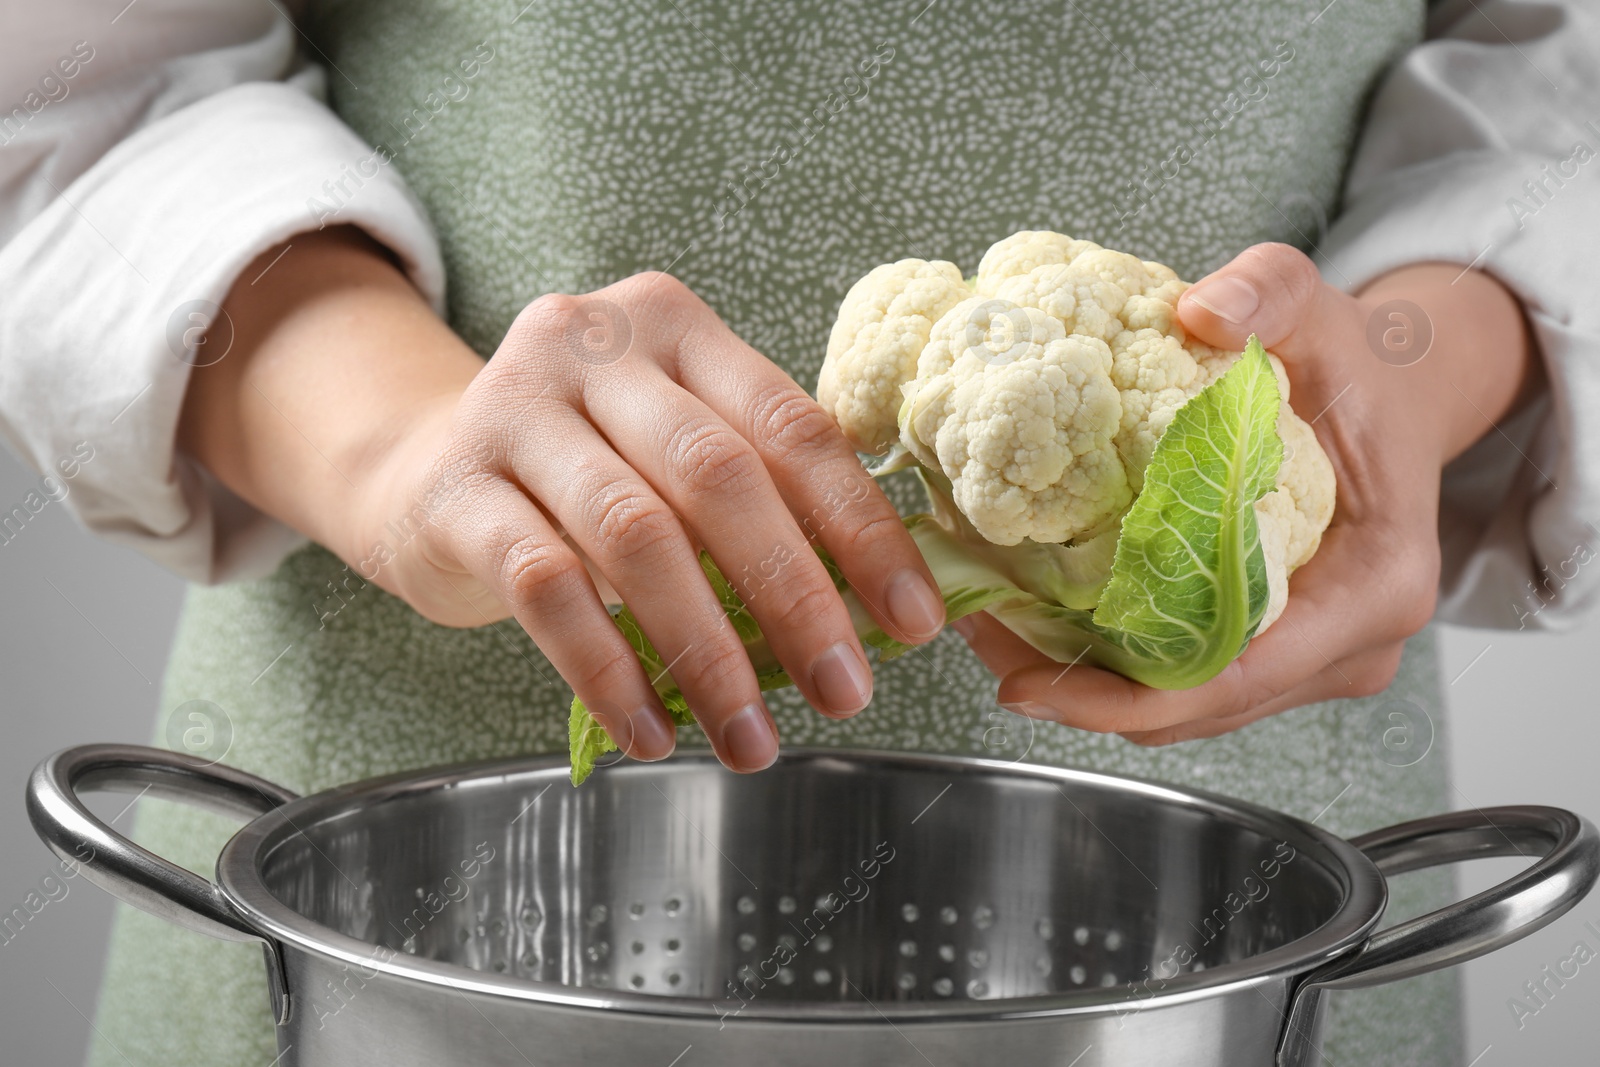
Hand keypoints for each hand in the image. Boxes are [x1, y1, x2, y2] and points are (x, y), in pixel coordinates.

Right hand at [181, 231, 945, 771]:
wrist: (419, 469)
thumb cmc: (584, 470)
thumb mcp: (672, 450)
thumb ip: (760, 495)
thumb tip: (880, 610)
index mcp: (675, 327)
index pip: (791, 427)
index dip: (862, 529)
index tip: (914, 624)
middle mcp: (592, 346)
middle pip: (718, 475)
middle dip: (795, 596)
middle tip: (846, 693)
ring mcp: (513, 410)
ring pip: (635, 536)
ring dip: (707, 651)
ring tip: (750, 738)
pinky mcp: (455, 490)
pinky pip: (547, 589)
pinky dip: (607, 670)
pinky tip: (651, 732)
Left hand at [955, 243, 1537, 744]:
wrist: (1395, 398)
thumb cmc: (1361, 367)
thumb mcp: (1318, 310)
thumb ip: (1267, 292)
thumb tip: (1201, 307)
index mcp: (1373, 586)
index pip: (1242, 675)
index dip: (1131, 698)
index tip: (1035, 687)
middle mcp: (1350, 645)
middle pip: (1200, 707)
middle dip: (1085, 697)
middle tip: (983, 647)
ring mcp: (1316, 660)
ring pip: (1186, 707)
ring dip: (1088, 685)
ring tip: (990, 632)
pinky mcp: (1279, 655)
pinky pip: (1186, 677)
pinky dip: (1114, 664)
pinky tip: (1039, 620)